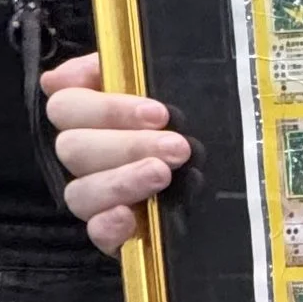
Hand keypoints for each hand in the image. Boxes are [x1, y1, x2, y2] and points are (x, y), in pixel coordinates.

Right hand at [43, 52, 189, 252]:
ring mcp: (101, 198)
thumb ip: (122, 66)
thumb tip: (57, 79)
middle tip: (177, 147)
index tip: (158, 113)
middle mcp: (89, 157)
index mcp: (92, 116)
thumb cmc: (201, 121)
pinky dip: (108, 226)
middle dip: (127, 145)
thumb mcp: (174, 84)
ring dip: (121, 181)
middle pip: (72, 148)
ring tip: (163, 174)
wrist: (245, 174)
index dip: (106, 108)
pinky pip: (96, 234)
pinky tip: (128, 217)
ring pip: (79, 192)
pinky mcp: (118, 234)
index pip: (65, 106)